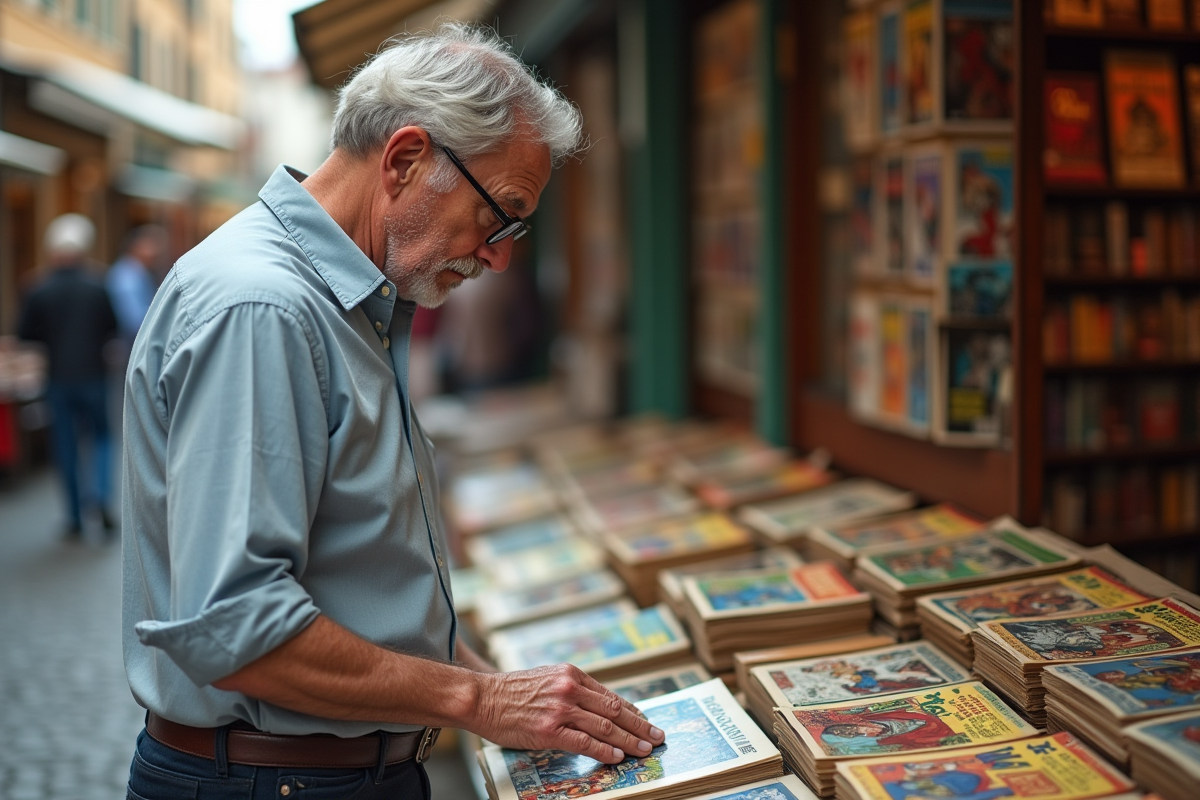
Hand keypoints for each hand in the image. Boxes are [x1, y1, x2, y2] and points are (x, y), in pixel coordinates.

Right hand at [471, 664, 665, 763]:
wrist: (481, 696)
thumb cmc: (511, 691)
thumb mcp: (547, 678)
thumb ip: (572, 688)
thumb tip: (598, 707)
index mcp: (571, 674)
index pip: (610, 695)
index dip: (632, 711)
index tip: (646, 721)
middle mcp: (570, 688)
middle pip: (615, 710)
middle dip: (640, 726)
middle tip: (657, 737)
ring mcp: (560, 709)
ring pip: (605, 727)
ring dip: (630, 741)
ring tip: (645, 750)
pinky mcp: (550, 730)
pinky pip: (586, 742)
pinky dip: (605, 750)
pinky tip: (618, 756)